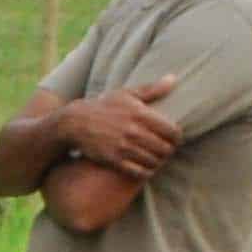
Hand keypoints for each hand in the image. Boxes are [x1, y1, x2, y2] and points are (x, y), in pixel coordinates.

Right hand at [58, 75, 182, 179]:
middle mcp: (134, 131)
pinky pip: (139, 172)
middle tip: (165, 151)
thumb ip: (152, 89)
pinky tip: (145, 169)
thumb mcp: (126, 94)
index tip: (173, 139)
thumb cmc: (103, 107)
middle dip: (168, 151)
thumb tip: (174, 79)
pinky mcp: (114, 161)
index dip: (177, 137)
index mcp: (140, 114)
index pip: (172, 131)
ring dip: (158, 162)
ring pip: (154, 162)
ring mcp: (124, 147)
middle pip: (165, 148)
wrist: (74, 123)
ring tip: (156, 159)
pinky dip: (146, 173)